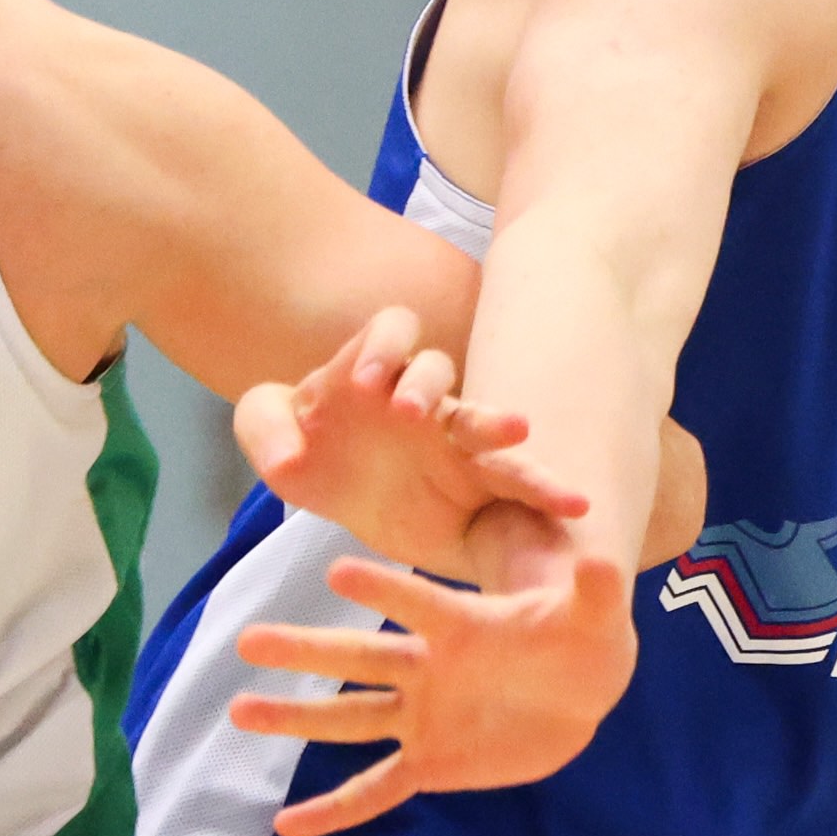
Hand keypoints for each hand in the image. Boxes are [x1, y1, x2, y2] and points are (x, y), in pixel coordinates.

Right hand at [231, 548, 636, 835]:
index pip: (419, 604)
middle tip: (247, 640)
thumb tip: (603, 564)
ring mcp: (422, 716)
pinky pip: (375, 788)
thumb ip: (594, 593)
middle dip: (306, 650)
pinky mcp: (429, 761)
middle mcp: (428, 668)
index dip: (385, 588)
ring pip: (350, 717)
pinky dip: (335, 811)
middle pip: (359, 658)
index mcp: (463, 626)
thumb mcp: (596, 616)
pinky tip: (288, 829)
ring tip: (240, 711)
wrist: (578, 687)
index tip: (338, 570)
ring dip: (296, 717)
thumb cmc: (582, 637)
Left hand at [235, 309, 587, 576]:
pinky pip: (512, 478)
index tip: (363, 383)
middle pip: (433, 368)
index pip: (388, 331)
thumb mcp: (273, 440)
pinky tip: (572, 504)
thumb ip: (264, 428)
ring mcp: (451, 437)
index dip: (378, 348)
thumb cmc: (308, 450)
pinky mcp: (475, 480)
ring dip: (497, 424)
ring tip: (518, 433)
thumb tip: (286, 454)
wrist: (342, 495)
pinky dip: (542, 487)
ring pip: (481, 419)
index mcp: (370, 370)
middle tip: (413, 413)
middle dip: (425, 383)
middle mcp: (416, 394)